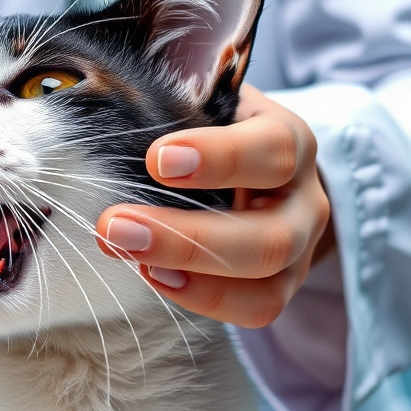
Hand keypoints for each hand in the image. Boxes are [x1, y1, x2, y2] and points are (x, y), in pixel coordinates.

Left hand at [95, 86, 335, 327]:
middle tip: (114, 225)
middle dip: (188, 237)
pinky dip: (203, 298)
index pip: (272, 150)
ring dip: (190, 275)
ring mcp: (299, 250)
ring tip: (125, 253)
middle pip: (269, 237)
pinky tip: (154, 275)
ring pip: (265, 281)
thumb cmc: (218, 127)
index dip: (219, 158)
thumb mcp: (207, 101)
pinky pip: (255, 309)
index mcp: (291, 140)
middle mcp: (306, 200)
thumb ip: (174, 102)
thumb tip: (104, 104)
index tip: (156, 158)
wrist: (258, 164)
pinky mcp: (282, 285)